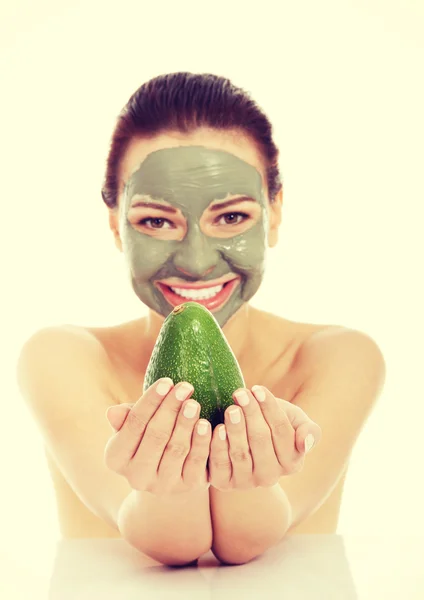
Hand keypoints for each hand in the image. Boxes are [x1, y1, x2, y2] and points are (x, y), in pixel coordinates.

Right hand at [104, 378, 211, 495]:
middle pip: (155, 436)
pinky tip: (208, 424)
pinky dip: (203, 442)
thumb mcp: (135, 429)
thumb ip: (127, 419)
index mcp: (116, 459)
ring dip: (186, 424)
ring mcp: (162, 485)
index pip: (133, 424)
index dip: (150, 402)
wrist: (169, 477)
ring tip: (194, 403)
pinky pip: (196, 462)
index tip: (166, 381)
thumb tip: (113, 412)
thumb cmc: (148, 440)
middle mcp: (136, 477)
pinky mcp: (187, 487)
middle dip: (171, 408)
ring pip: (176, 449)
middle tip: (185, 386)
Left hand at [208, 386, 321, 490]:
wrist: (243, 440)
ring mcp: (247, 482)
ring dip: (235, 428)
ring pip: (241, 453)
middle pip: (261, 441)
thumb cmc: (271, 424)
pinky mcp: (224, 483)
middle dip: (250, 413)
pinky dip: (218, 446)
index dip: (270, 408)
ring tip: (231, 408)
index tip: (257, 388)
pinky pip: (221, 465)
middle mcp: (270, 477)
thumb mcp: (294, 422)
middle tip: (240, 393)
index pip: (282, 432)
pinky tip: (218, 428)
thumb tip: (306, 442)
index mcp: (292, 463)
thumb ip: (309, 430)